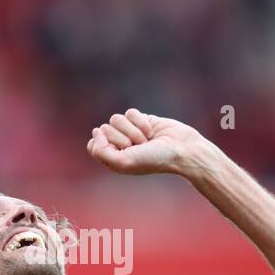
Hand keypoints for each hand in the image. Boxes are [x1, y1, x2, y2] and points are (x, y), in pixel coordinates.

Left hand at [87, 109, 212, 176]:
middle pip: (105, 129)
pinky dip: (141, 121)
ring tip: (146, 140)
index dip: (104, 144)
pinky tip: (151, 131)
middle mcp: (119, 144)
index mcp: (112, 158)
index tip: (122, 150)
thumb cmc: (153, 159)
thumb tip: (95, 132)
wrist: (180, 149)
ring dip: (133, 130)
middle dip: (124, 138)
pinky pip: (130, 112)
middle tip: (139, 147)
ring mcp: (129, 131)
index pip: (93, 145)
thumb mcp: (123, 162)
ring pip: (116, 119)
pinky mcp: (140, 119)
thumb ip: (101, 151)